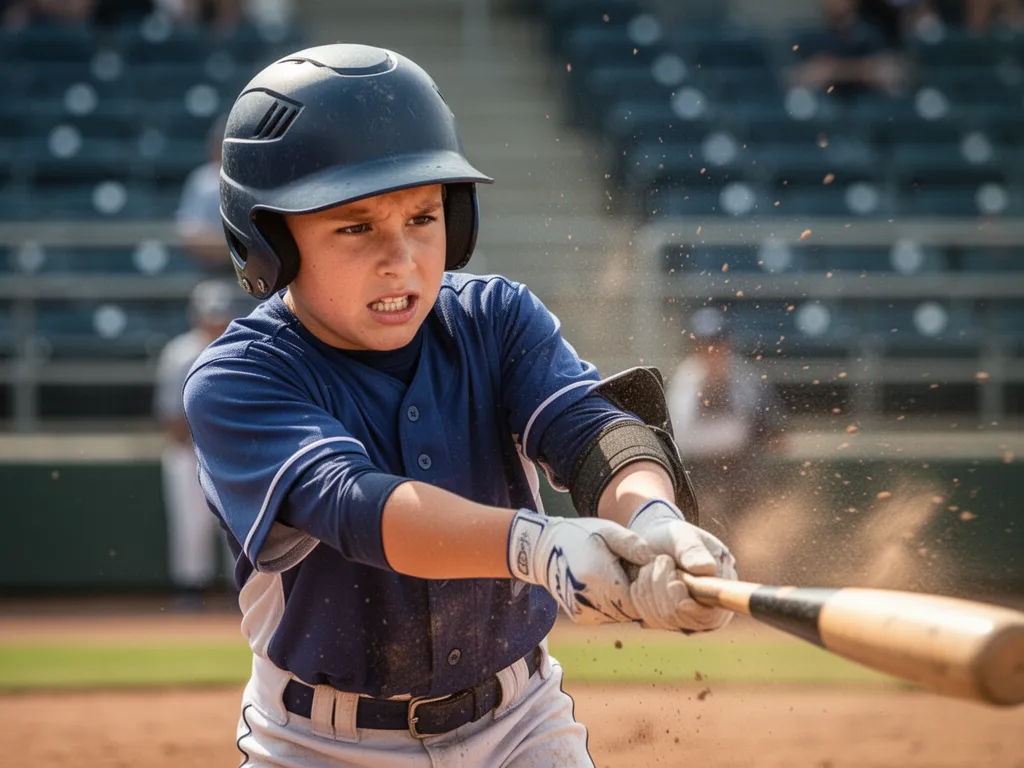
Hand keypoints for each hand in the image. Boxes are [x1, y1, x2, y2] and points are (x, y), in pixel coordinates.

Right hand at [508, 510, 652, 624]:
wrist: (543, 550)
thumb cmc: (579, 535)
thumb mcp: (607, 530)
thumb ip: (632, 543)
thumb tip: (655, 559)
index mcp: (597, 575)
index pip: (637, 597)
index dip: (645, 587)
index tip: (641, 571)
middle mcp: (589, 599)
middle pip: (630, 610)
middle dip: (636, 595)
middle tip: (630, 573)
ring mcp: (583, 611)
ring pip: (620, 616)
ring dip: (625, 602)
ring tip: (616, 578)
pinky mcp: (580, 617)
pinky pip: (607, 617)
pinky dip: (612, 606)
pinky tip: (605, 587)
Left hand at [627, 500, 736, 631]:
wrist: (652, 541)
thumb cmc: (673, 536)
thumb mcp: (683, 536)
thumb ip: (693, 550)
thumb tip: (708, 569)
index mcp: (721, 586)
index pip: (714, 613)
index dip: (696, 608)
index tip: (676, 586)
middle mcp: (707, 608)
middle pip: (685, 618)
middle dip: (664, 587)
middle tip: (659, 560)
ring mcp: (686, 617)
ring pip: (665, 619)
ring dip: (650, 589)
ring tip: (649, 565)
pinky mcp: (665, 620)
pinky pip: (650, 619)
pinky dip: (641, 597)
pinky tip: (641, 579)